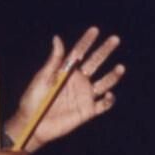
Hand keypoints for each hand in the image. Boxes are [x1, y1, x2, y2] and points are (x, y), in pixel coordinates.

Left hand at [7, 28, 123, 149]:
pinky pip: (103, 105)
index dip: (87, 41)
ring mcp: (85, 95)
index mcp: (67, 71)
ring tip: (120, 67)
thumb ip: (54, 61)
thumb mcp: (42, 78)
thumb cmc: (33, 99)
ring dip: (113, 75)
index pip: (79, 52)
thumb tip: (57, 38)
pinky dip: (109, 100)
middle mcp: (79, 80)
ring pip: (104, 82)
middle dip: (105, 51)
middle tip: (115, 39)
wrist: (33, 124)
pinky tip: (109, 95)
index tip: (94, 30)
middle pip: (95, 62)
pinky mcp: (88, 110)